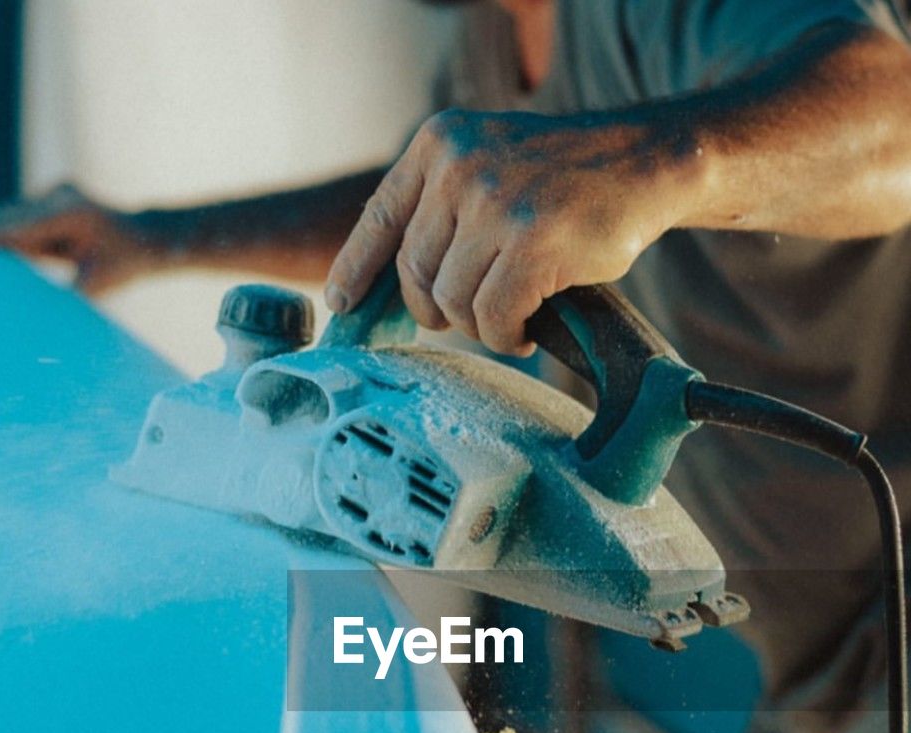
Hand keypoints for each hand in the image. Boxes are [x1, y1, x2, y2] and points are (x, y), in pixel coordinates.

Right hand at [0, 183, 173, 294]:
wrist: (144, 236)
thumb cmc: (124, 263)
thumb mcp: (97, 284)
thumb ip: (66, 291)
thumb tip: (35, 305)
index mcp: (71, 212)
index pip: (17, 226)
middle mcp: (58, 196)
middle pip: (6, 217)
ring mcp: (52, 195)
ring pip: (8, 216)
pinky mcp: (47, 201)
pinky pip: (16, 219)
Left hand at [325, 109, 699, 354]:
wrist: (647, 161)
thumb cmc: (567, 179)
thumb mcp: (491, 164)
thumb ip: (444, 207)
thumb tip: (400, 282)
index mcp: (441, 143)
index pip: (380, 215)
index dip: (355, 266)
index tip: (341, 302)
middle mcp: (459, 166)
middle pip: (415, 272)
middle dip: (437, 309)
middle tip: (470, 316)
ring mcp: (495, 204)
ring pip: (453, 301)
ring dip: (480, 324)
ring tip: (511, 317)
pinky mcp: (532, 244)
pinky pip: (493, 316)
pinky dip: (507, 334)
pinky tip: (528, 327)